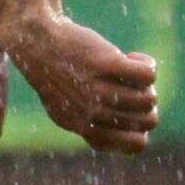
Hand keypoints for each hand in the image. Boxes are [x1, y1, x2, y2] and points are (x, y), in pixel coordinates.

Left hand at [5, 10, 159, 154]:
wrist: (36, 39)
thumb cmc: (54, 73)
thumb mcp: (64, 108)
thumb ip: (93, 126)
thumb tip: (137, 135)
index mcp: (81, 126)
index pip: (134, 144)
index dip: (142, 129)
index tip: (130, 111)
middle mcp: (90, 112)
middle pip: (148, 121)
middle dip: (147, 104)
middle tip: (131, 87)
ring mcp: (98, 89)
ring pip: (149, 99)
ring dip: (146, 85)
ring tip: (129, 71)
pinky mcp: (107, 64)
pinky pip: (148, 75)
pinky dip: (147, 64)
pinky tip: (133, 57)